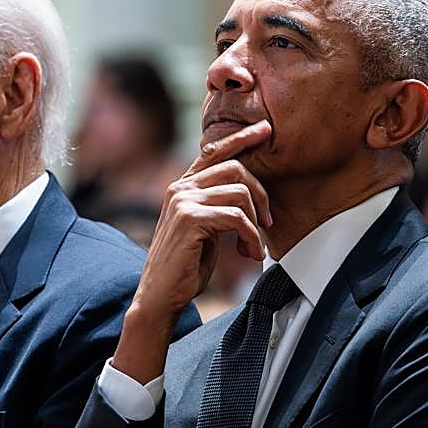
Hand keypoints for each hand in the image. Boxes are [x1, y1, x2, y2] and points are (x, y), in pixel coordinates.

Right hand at [112, 120, 271, 381]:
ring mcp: (183, 201)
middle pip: (236, 168)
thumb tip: (250, 196)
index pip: (214, 150)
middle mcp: (180, 188)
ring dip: (256, 224)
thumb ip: (218, 207)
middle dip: (261, 194)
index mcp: (182, 187)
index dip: (241, 138)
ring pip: (240, 193)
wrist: (160, 296)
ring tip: (253, 249)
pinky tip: (249, 255)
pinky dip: (251, 238)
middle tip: (268, 223)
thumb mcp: (205, 230)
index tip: (265, 130)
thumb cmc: (185, 267)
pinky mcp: (191, 219)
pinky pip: (238, 217)